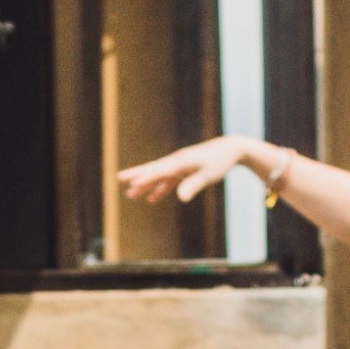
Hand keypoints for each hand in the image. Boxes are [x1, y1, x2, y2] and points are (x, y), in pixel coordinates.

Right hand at [118, 136, 251, 204]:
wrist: (231, 149)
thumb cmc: (220, 161)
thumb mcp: (208, 175)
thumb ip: (193, 185)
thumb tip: (180, 198)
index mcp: (181, 162)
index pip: (159, 171)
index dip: (145, 178)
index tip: (130, 183)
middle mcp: (177, 162)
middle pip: (153, 170)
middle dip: (136, 175)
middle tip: (118, 179)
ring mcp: (180, 166)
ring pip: (158, 176)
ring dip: (146, 185)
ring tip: (130, 195)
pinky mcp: (185, 170)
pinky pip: (169, 181)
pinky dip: (160, 189)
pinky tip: (152, 199)